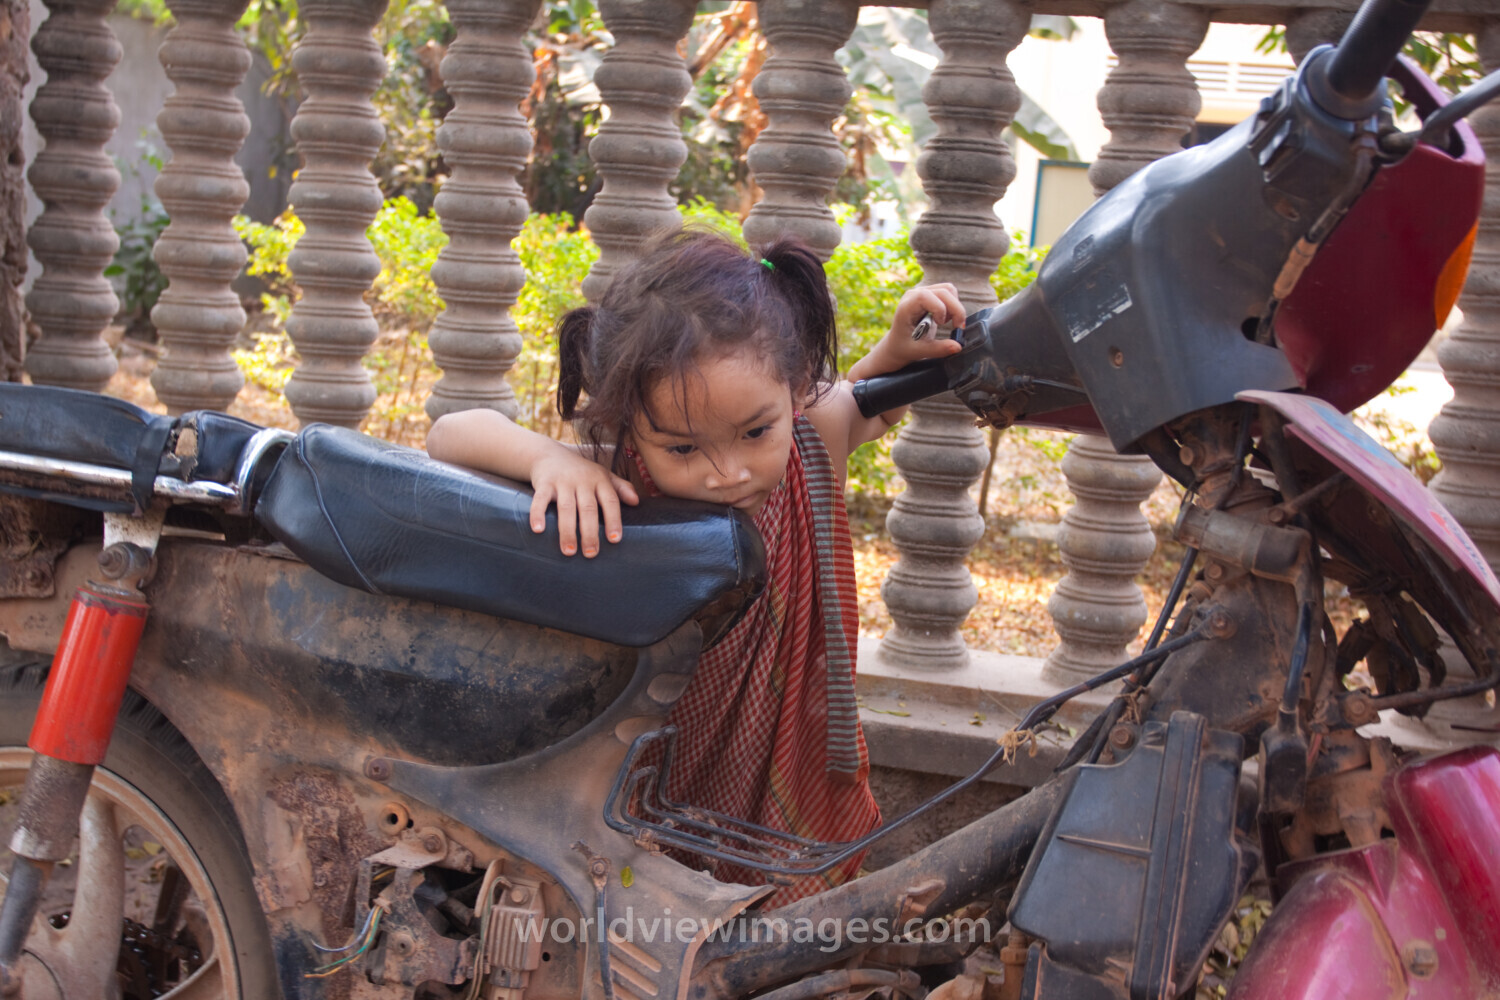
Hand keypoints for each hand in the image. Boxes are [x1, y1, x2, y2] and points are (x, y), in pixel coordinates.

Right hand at [529, 453, 638, 557]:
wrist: (549, 454)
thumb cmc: (581, 471)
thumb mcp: (603, 475)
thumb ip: (620, 488)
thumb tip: (637, 502)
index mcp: (600, 480)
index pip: (610, 501)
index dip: (613, 520)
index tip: (614, 540)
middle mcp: (582, 480)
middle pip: (588, 509)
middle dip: (590, 532)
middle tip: (591, 554)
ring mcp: (563, 481)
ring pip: (566, 508)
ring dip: (567, 531)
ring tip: (569, 552)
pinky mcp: (544, 483)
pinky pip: (541, 500)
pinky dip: (538, 514)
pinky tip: (538, 530)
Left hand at [847, 283, 966, 382]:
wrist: (897, 344)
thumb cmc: (903, 348)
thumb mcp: (919, 351)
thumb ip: (938, 349)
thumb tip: (958, 346)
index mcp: (906, 307)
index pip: (925, 296)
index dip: (938, 308)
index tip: (940, 323)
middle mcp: (914, 295)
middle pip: (944, 291)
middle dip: (956, 309)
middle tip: (958, 327)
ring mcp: (922, 292)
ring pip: (949, 290)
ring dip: (955, 307)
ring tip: (947, 322)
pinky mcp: (930, 294)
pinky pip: (948, 292)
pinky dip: (953, 305)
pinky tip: (944, 318)